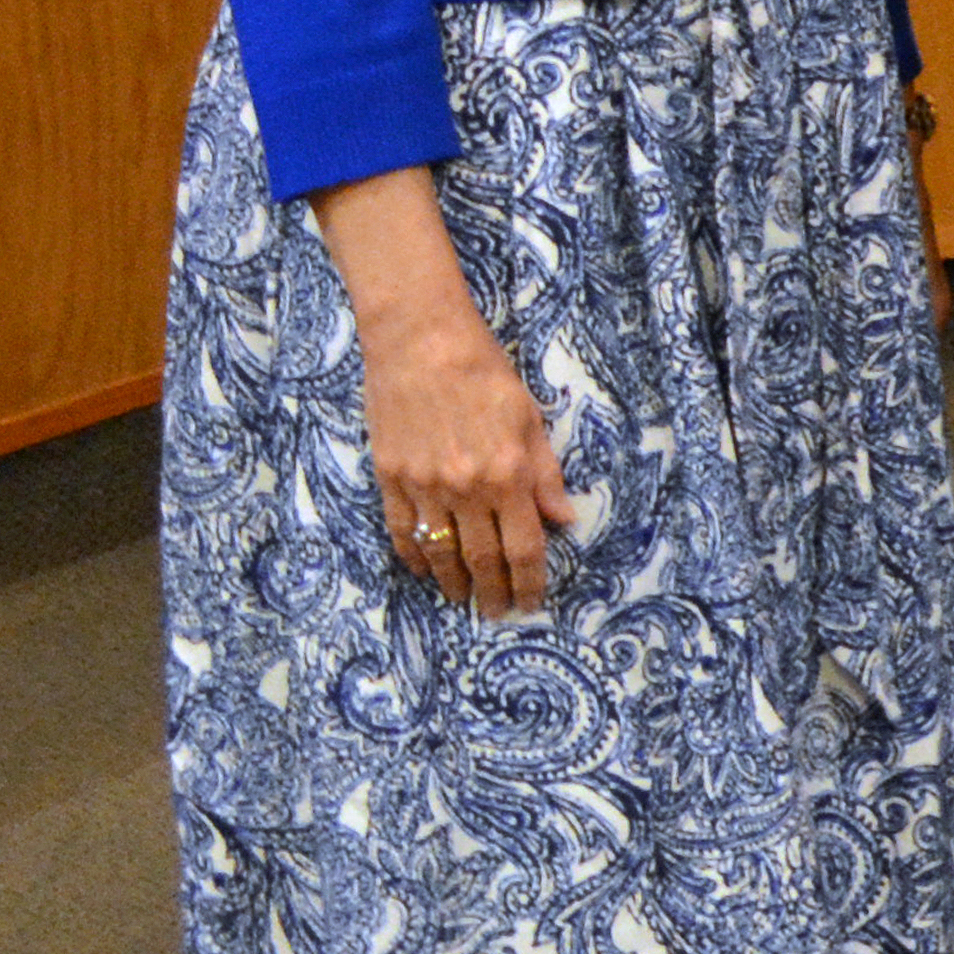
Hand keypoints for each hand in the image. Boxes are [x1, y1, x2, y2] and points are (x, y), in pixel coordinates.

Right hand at [358, 294, 569, 618]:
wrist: (420, 340)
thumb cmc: (484, 372)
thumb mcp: (530, 418)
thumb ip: (546, 475)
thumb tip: (564, 521)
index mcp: (508, 474)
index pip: (523, 548)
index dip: (528, 583)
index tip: (530, 603)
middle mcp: (466, 488)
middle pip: (482, 559)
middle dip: (492, 593)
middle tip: (496, 612)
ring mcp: (423, 485)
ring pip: (439, 553)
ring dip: (452, 583)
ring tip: (462, 599)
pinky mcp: (389, 476)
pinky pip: (401, 531)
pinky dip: (413, 557)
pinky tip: (423, 570)